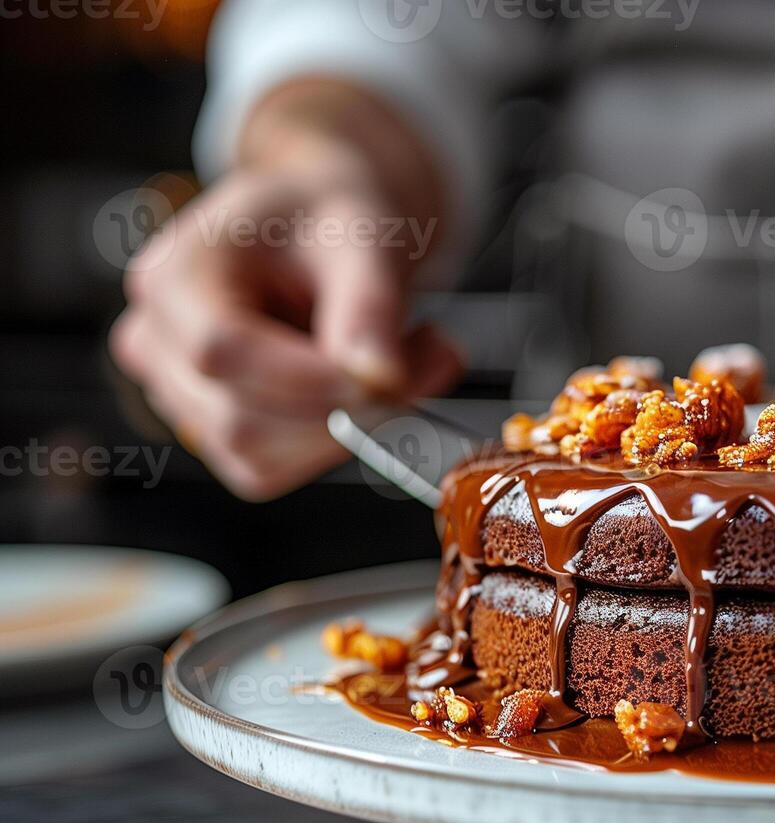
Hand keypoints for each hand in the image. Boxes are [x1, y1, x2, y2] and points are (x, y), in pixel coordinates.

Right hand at [109, 168, 462, 499]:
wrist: (321, 230)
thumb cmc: (327, 218)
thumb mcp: (361, 235)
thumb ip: (368, 306)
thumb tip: (380, 381)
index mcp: (174, 275)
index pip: (221, 351)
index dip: (308, 379)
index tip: (388, 376)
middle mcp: (156, 341)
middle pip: (240, 419)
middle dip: (347, 408)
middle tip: (435, 354)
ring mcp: (177, 393)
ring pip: (260, 457)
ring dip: (352, 429)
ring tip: (413, 359)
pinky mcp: (213, 430)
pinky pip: (271, 470)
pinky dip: (335, 444)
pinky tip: (371, 390)